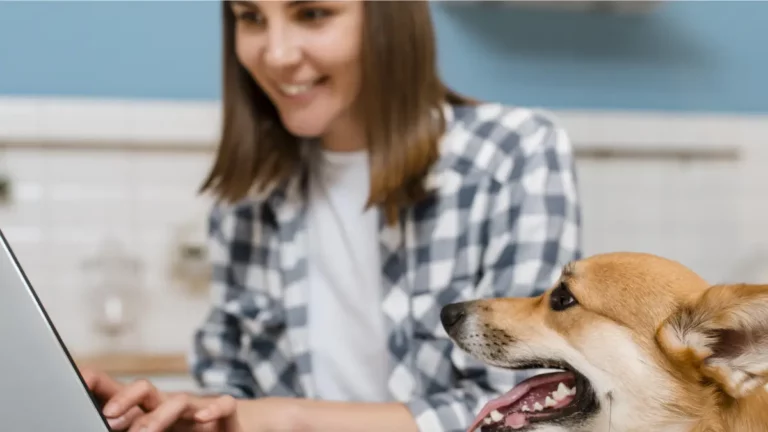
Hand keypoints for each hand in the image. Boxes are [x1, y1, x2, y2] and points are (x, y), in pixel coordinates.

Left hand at [80, 367, 240, 430]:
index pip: (117, 390)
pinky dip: (214, 408)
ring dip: (160, 417)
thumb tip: (101, 423)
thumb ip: (130, 426)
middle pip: (144, 389)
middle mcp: (168, 405)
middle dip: (125, 399)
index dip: (97, 382)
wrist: (231, 430)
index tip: (77, 382)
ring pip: (178, 400)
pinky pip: (224, 404)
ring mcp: (196, 410)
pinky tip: (202, 418)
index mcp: (146, 410)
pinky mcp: (225, 417)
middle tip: (108, 417)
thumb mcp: (151, 430)